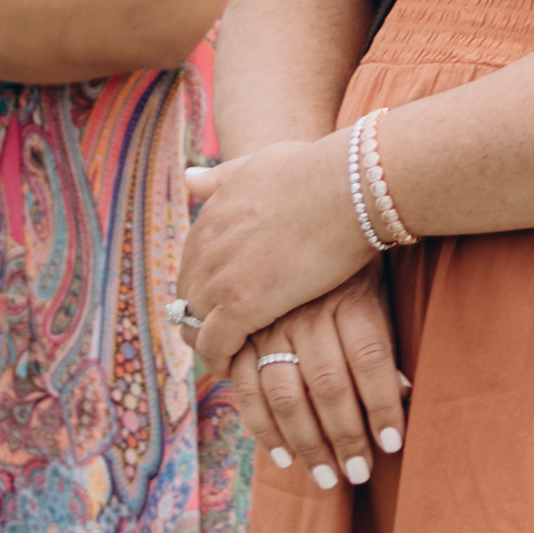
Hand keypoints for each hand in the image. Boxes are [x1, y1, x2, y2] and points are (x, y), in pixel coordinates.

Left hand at [180, 135, 382, 382]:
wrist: (345, 186)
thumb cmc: (319, 171)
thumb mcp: (260, 163)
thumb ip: (225, 175)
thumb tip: (190, 178)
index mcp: (210, 216)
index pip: (194, 261)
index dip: (207, 283)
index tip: (223, 299)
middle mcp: (205, 247)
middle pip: (188, 295)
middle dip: (201, 316)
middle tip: (222, 336)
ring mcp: (219, 278)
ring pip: (194, 325)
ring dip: (207, 343)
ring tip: (226, 360)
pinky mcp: (240, 307)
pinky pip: (215, 346)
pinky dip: (219, 361)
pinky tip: (235, 369)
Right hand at [226, 276, 406, 493]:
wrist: (301, 214)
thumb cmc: (350, 259)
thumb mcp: (376, 287)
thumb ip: (384, 340)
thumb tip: (405, 392)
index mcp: (350, 298)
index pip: (372, 360)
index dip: (382, 406)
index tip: (391, 445)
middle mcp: (309, 312)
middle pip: (331, 385)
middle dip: (346, 437)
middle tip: (358, 475)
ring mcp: (270, 323)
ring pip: (289, 395)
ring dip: (308, 444)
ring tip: (327, 479)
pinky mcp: (241, 334)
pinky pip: (248, 388)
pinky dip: (265, 428)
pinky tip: (284, 458)